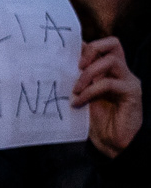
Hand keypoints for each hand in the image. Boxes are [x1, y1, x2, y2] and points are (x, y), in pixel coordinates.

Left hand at [73, 36, 141, 156]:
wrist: (112, 143)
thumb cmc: (96, 120)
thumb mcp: (82, 95)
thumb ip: (76, 80)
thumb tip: (57, 65)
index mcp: (109, 70)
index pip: (103, 46)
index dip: (85, 45)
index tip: (65, 54)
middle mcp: (122, 72)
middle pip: (113, 43)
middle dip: (91, 50)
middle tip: (76, 65)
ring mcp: (128, 81)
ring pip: (111, 60)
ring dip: (88, 73)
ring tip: (75, 89)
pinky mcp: (131, 93)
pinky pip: (109, 84)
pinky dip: (90, 91)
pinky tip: (79, 102)